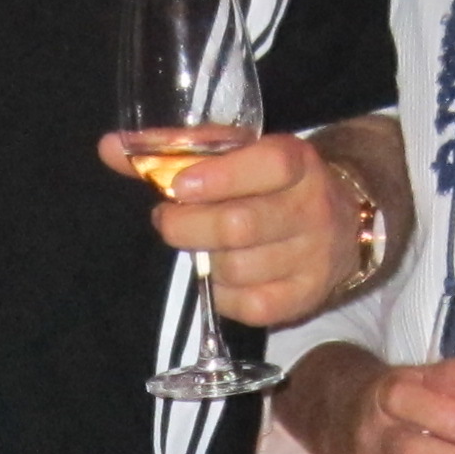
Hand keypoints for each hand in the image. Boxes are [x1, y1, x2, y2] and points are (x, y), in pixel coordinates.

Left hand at [97, 125, 367, 325]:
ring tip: (205, 247)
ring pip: (237, 269)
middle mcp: (314, 208)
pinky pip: (247, 305)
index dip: (220, 177)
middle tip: (168, 219)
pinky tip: (225, 276)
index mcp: (299, 162)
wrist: (344, 223)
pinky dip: (224, 294)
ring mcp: (314, 257)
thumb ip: (177, 150)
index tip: (179, 186)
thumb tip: (109, 147)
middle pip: (239, 226)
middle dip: (187, 227)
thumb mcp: (238, 155)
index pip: (268, 165)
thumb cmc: (270, 184)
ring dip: (206, 260)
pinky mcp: (306, 298)